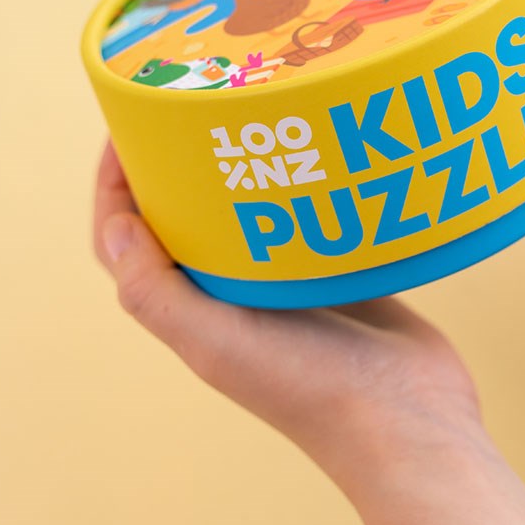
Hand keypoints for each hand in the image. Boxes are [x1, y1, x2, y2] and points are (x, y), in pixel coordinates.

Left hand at [92, 141, 483, 490]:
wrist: (409, 420)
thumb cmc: (309, 388)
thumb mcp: (217, 343)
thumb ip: (157, 291)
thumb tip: (115, 223)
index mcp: (198, 311)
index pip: (134, 239)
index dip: (119, 183)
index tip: (131, 122)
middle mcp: (239, 297)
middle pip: (192, 217)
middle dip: (183, 163)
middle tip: (198, 104)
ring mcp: (294, 285)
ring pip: (258, 213)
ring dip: (250, 168)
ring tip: (256, 114)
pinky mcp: (344, 275)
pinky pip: (318, 219)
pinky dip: (311, 186)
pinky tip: (322, 150)